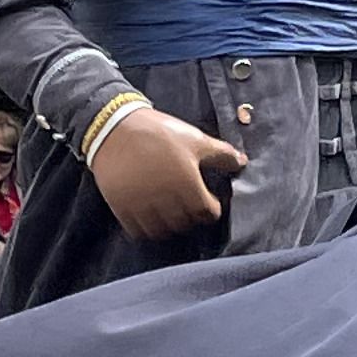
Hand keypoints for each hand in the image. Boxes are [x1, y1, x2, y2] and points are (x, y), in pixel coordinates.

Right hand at [89, 105, 248, 238]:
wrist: (114, 126)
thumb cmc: (158, 131)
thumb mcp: (194, 139)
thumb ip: (221, 154)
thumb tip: (243, 162)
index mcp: (187, 184)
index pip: (208, 212)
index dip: (212, 208)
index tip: (209, 201)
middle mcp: (166, 199)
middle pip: (186, 223)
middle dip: (192, 216)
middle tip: (190, 206)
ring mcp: (142, 206)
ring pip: (163, 231)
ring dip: (171, 224)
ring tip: (172, 212)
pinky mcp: (122, 208)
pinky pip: (138, 231)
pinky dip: (147, 228)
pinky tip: (151, 216)